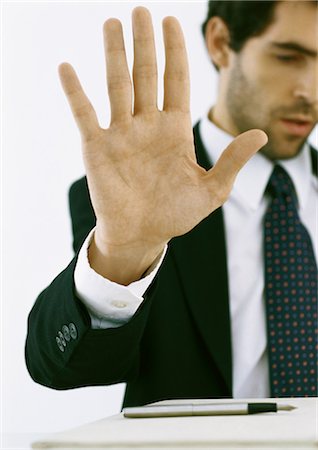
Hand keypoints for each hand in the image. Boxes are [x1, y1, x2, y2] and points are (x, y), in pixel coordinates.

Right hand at [58, 7, 266, 283]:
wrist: (143, 236)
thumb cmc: (175, 215)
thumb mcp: (212, 191)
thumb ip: (232, 161)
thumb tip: (261, 134)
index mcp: (174, 130)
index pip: (176, 81)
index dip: (175, 52)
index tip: (172, 21)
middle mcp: (147, 125)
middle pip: (146, 75)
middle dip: (145, 43)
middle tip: (141, 10)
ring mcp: (120, 134)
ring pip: (117, 86)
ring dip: (114, 55)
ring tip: (112, 24)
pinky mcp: (97, 147)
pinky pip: (84, 114)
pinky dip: (75, 92)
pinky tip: (67, 67)